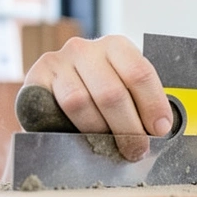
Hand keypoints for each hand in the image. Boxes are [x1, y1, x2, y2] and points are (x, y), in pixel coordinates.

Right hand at [23, 35, 171, 160]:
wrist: (60, 87)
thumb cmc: (103, 90)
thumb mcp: (126, 87)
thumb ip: (141, 102)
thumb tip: (161, 130)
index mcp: (117, 46)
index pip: (139, 74)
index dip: (152, 106)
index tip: (160, 130)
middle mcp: (85, 49)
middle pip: (111, 93)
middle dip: (128, 128)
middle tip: (136, 150)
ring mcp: (57, 61)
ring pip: (80, 102)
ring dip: (98, 132)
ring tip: (110, 147)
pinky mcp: (35, 78)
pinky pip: (53, 108)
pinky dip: (68, 127)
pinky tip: (80, 138)